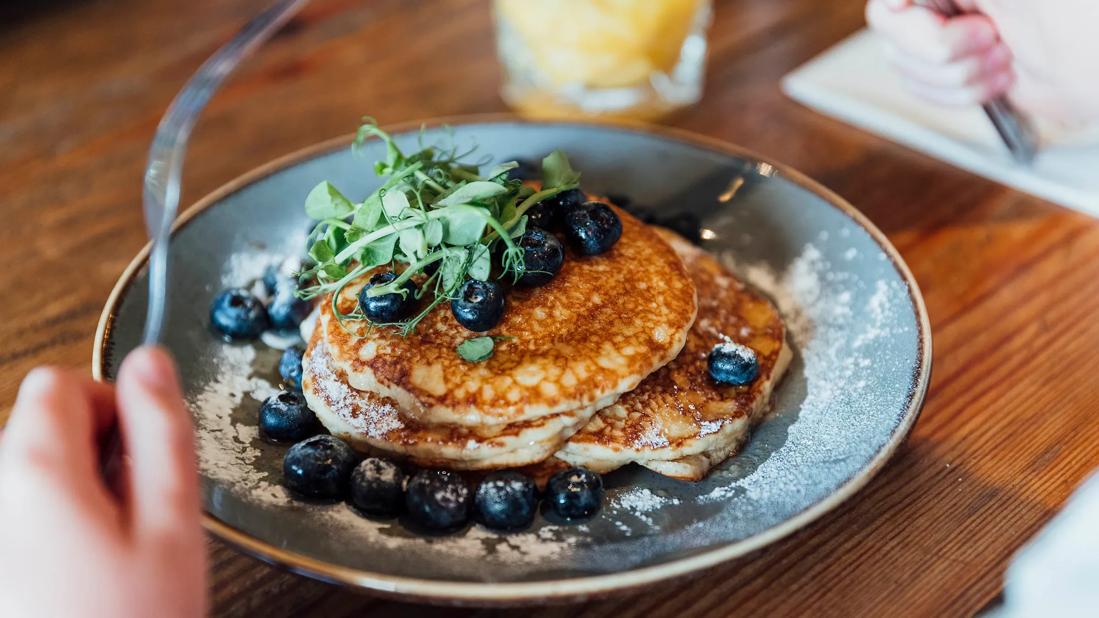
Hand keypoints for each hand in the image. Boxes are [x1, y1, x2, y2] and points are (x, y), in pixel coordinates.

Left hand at [0, 347, 206, 617]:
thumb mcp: (171, 527)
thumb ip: (162, 432)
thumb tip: (151, 362)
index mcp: (31, 473)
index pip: (59, 383)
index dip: (113, 405)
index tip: (142, 455)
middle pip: (35, 429)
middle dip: (93, 454)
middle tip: (136, 516)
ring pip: (24, 478)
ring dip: (71, 496)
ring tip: (110, 558)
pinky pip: (15, 520)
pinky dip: (47, 533)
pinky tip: (78, 582)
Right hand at [867, 0, 1098, 124]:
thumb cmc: (1074, 12)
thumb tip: (892, 1)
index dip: (897, 4)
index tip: (905, 8)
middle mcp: (946, 1)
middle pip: (890, 27)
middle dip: (941, 47)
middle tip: (989, 35)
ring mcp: (947, 34)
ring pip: (904, 65)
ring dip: (958, 74)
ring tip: (1003, 57)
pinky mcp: (956, 72)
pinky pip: (923, 89)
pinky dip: (961, 93)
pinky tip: (998, 77)